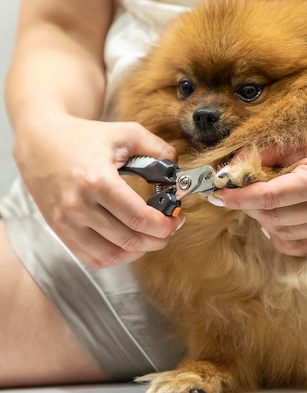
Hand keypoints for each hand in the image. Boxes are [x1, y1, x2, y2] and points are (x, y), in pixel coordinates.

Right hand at [13, 114, 183, 268]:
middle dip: (158, 239)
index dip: (164, 225)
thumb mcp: (126, 133)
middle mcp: (78, 205)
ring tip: (151, 237)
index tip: (176, 220)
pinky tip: (128, 243)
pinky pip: (92, 258)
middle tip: (169, 229)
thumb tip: (179, 174)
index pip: (138, 217)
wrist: (40, 141)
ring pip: (112, 255)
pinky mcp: (60, 231)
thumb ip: (158, 150)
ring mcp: (66, 222)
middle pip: (129, 239)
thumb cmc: (84, 137)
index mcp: (96, 180)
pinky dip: (116, 257)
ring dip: (139, 251)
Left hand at [212, 117, 306, 255]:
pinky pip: (301, 245)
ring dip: (262, 219)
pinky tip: (272, 219)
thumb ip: (256, 156)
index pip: (270, 197)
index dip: (239, 197)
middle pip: (275, 218)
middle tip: (232, 193)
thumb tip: (225, 174)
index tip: (217, 194)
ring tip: (254, 201)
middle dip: (248, 207)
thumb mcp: (288, 136)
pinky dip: (281, 236)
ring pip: (284, 233)